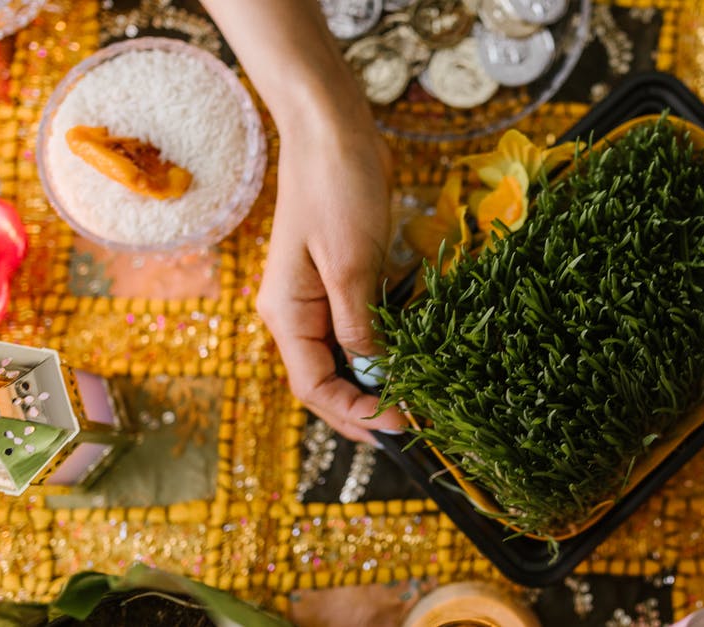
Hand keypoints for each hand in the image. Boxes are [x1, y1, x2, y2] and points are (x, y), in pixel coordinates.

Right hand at [256, 109, 404, 443]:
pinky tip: (413, 358)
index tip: (398, 425)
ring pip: (346, 358)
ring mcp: (319, 297)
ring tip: (416, 402)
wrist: (334, 130)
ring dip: (377, 382)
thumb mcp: (351, 263)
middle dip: (364, 408)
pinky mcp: (344, 280)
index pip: (314, 386)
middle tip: (410, 428)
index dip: (353, 413)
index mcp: (287, 313)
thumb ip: (360, 324)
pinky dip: (386, 348)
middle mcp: (298, 313)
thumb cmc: (337, 189)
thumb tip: (375, 372)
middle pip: (328, 380)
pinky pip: (361, 329)